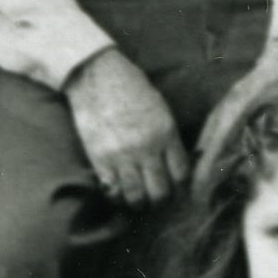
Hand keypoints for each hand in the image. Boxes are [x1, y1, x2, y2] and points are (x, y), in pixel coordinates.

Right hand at [64, 49, 190, 204]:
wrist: (96, 75)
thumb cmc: (130, 87)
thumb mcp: (160, 108)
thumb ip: (169, 137)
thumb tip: (177, 163)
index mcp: (166, 133)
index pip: (181, 175)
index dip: (181, 188)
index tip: (176, 189)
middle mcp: (147, 148)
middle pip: (161, 192)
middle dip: (161, 201)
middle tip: (157, 199)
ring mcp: (122, 155)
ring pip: (136, 198)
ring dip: (139, 203)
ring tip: (138, 200)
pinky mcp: (99, 159)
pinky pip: (112, 191)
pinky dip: (117, 197)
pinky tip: (118, 193)